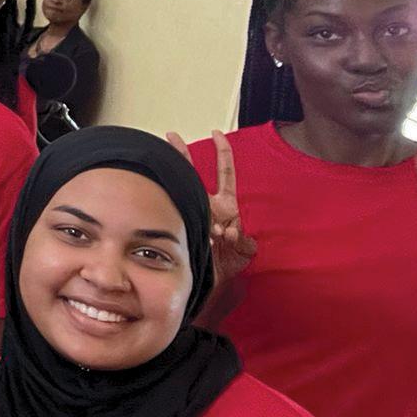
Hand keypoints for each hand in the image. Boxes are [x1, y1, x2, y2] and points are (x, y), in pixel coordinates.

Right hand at [168, 131, 255, 288]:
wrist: (211, 282)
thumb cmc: (228, 264)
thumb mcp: (245, 251)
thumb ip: (243, 240)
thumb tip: (229, 230)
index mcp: (226, 205)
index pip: (225, 172)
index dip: (223, 152)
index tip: (217, 134)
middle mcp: (206, 205)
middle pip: (193, 171)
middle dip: (181, 152)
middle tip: (170, 136)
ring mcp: (193, 213)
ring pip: (181, 189)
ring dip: (177, 183)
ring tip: (172, 177)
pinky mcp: (184, 225)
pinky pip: (183, 215)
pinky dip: (195, 224)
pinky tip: (210, 236)